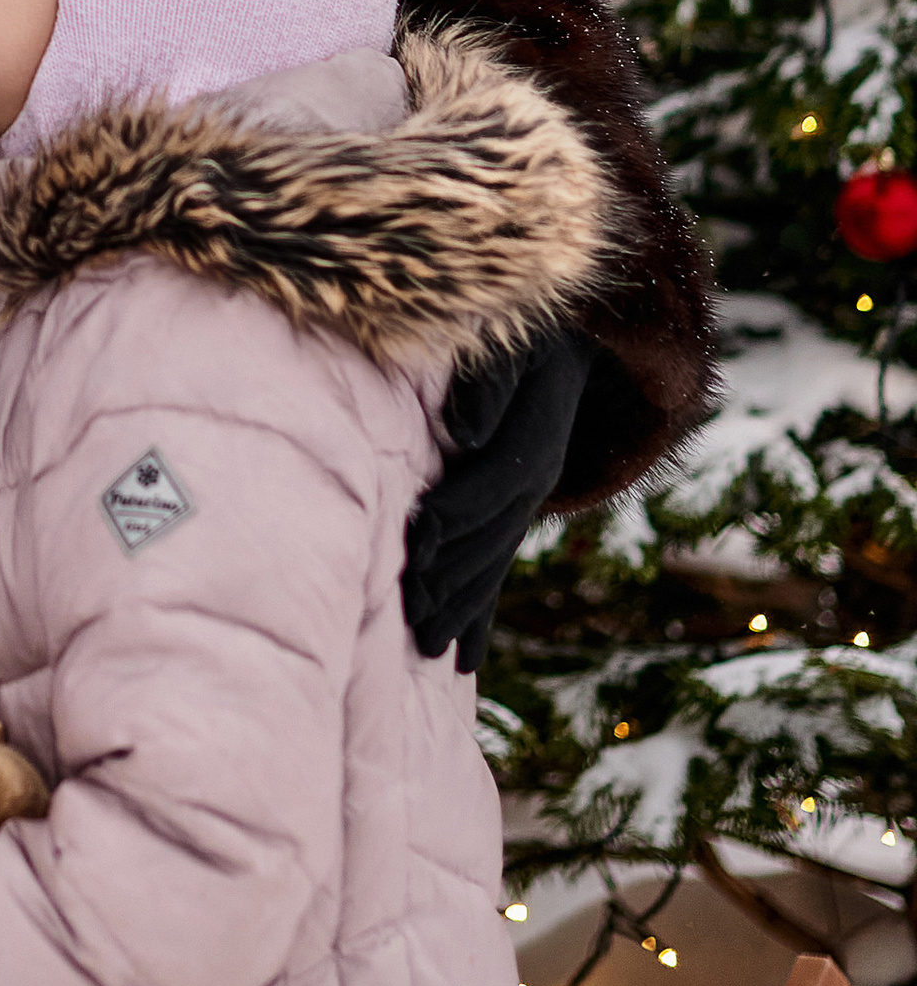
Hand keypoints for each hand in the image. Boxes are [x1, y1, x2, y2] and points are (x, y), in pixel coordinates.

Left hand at [402, 325, 594, 670]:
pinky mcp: (515, 507)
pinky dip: (482, 612)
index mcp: (537, 433)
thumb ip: (489, 379)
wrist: (570, 331)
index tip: (420, 536)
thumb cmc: (524, 327)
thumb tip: (464, 433)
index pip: (494, 483)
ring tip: (429, 646)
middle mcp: (538, 476)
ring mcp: (529, 497)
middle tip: (415, 615)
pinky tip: (465, 658)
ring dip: (465, 605)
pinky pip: (499, 563)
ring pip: (496, 561)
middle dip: (455, 576)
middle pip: (495, 536)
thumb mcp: (515, 336)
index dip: (458, 511)